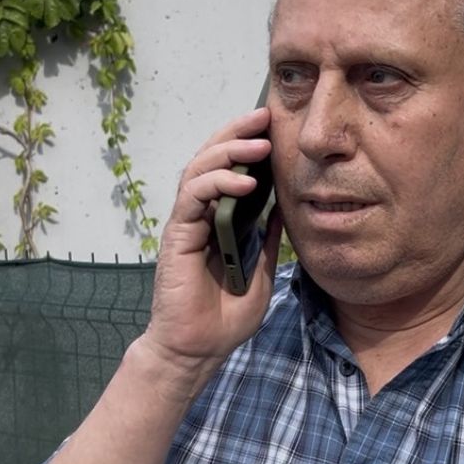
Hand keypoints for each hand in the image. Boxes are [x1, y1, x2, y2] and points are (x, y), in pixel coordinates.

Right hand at [140, 107, 283, 373]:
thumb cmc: (225, 316)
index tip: (274, 125)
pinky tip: (244, 183)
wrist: (197, 349)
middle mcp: (201, 214)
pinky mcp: (177, 235)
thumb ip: (269, 238)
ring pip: (199, 169)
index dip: (248, 143)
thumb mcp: (262, 270)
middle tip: (264, 114)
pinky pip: (193, 198)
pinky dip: (217, 184)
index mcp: (221, 219)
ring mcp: (187, 223)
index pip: (231, 169)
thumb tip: (286, 203)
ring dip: (229, 151)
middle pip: (212, 158)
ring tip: (259, 144)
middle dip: (237, 132)